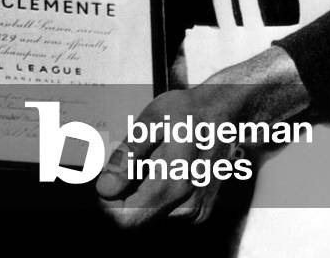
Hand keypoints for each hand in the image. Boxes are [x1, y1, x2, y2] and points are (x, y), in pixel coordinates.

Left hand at [96, 87, 236, 226]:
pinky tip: (167, 167)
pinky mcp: (199, 212)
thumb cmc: (189, 110)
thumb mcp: (152, 120)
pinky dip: (158, 193)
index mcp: (173, 183)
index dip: (109, 201)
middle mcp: (187, 206)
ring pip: (149, 214)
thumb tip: (105, 188)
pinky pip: (165, 212)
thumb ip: (128, 156)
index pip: (125, 219)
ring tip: (156, 158)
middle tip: (136, 159)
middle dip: (126, 192)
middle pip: (136, 217)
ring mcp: (195, 212)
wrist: (224, 110)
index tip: (112, 175)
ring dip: (142, 191)